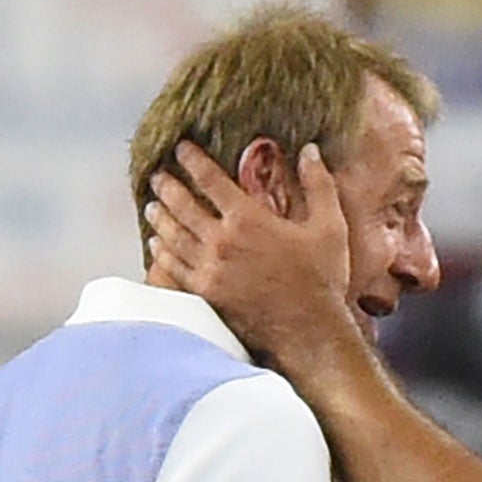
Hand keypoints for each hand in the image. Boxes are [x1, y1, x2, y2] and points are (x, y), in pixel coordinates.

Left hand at [144, 140, 355, 365]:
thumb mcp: (330, 227)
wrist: (309, 332)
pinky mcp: (205, 294)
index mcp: (248, 218)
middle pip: (182, 205)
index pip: (210, 179)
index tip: (181, 148)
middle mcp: (222, 241)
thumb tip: (309, 151)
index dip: (192, 160)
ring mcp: (209, 270)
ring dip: (160, 217)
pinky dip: (161, 254)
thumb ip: (318, 185)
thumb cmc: (321, 280)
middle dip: (167, 186)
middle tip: (158, 175)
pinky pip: (173, 269)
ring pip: (172, 236)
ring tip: (152, 206)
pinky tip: (156, 246)